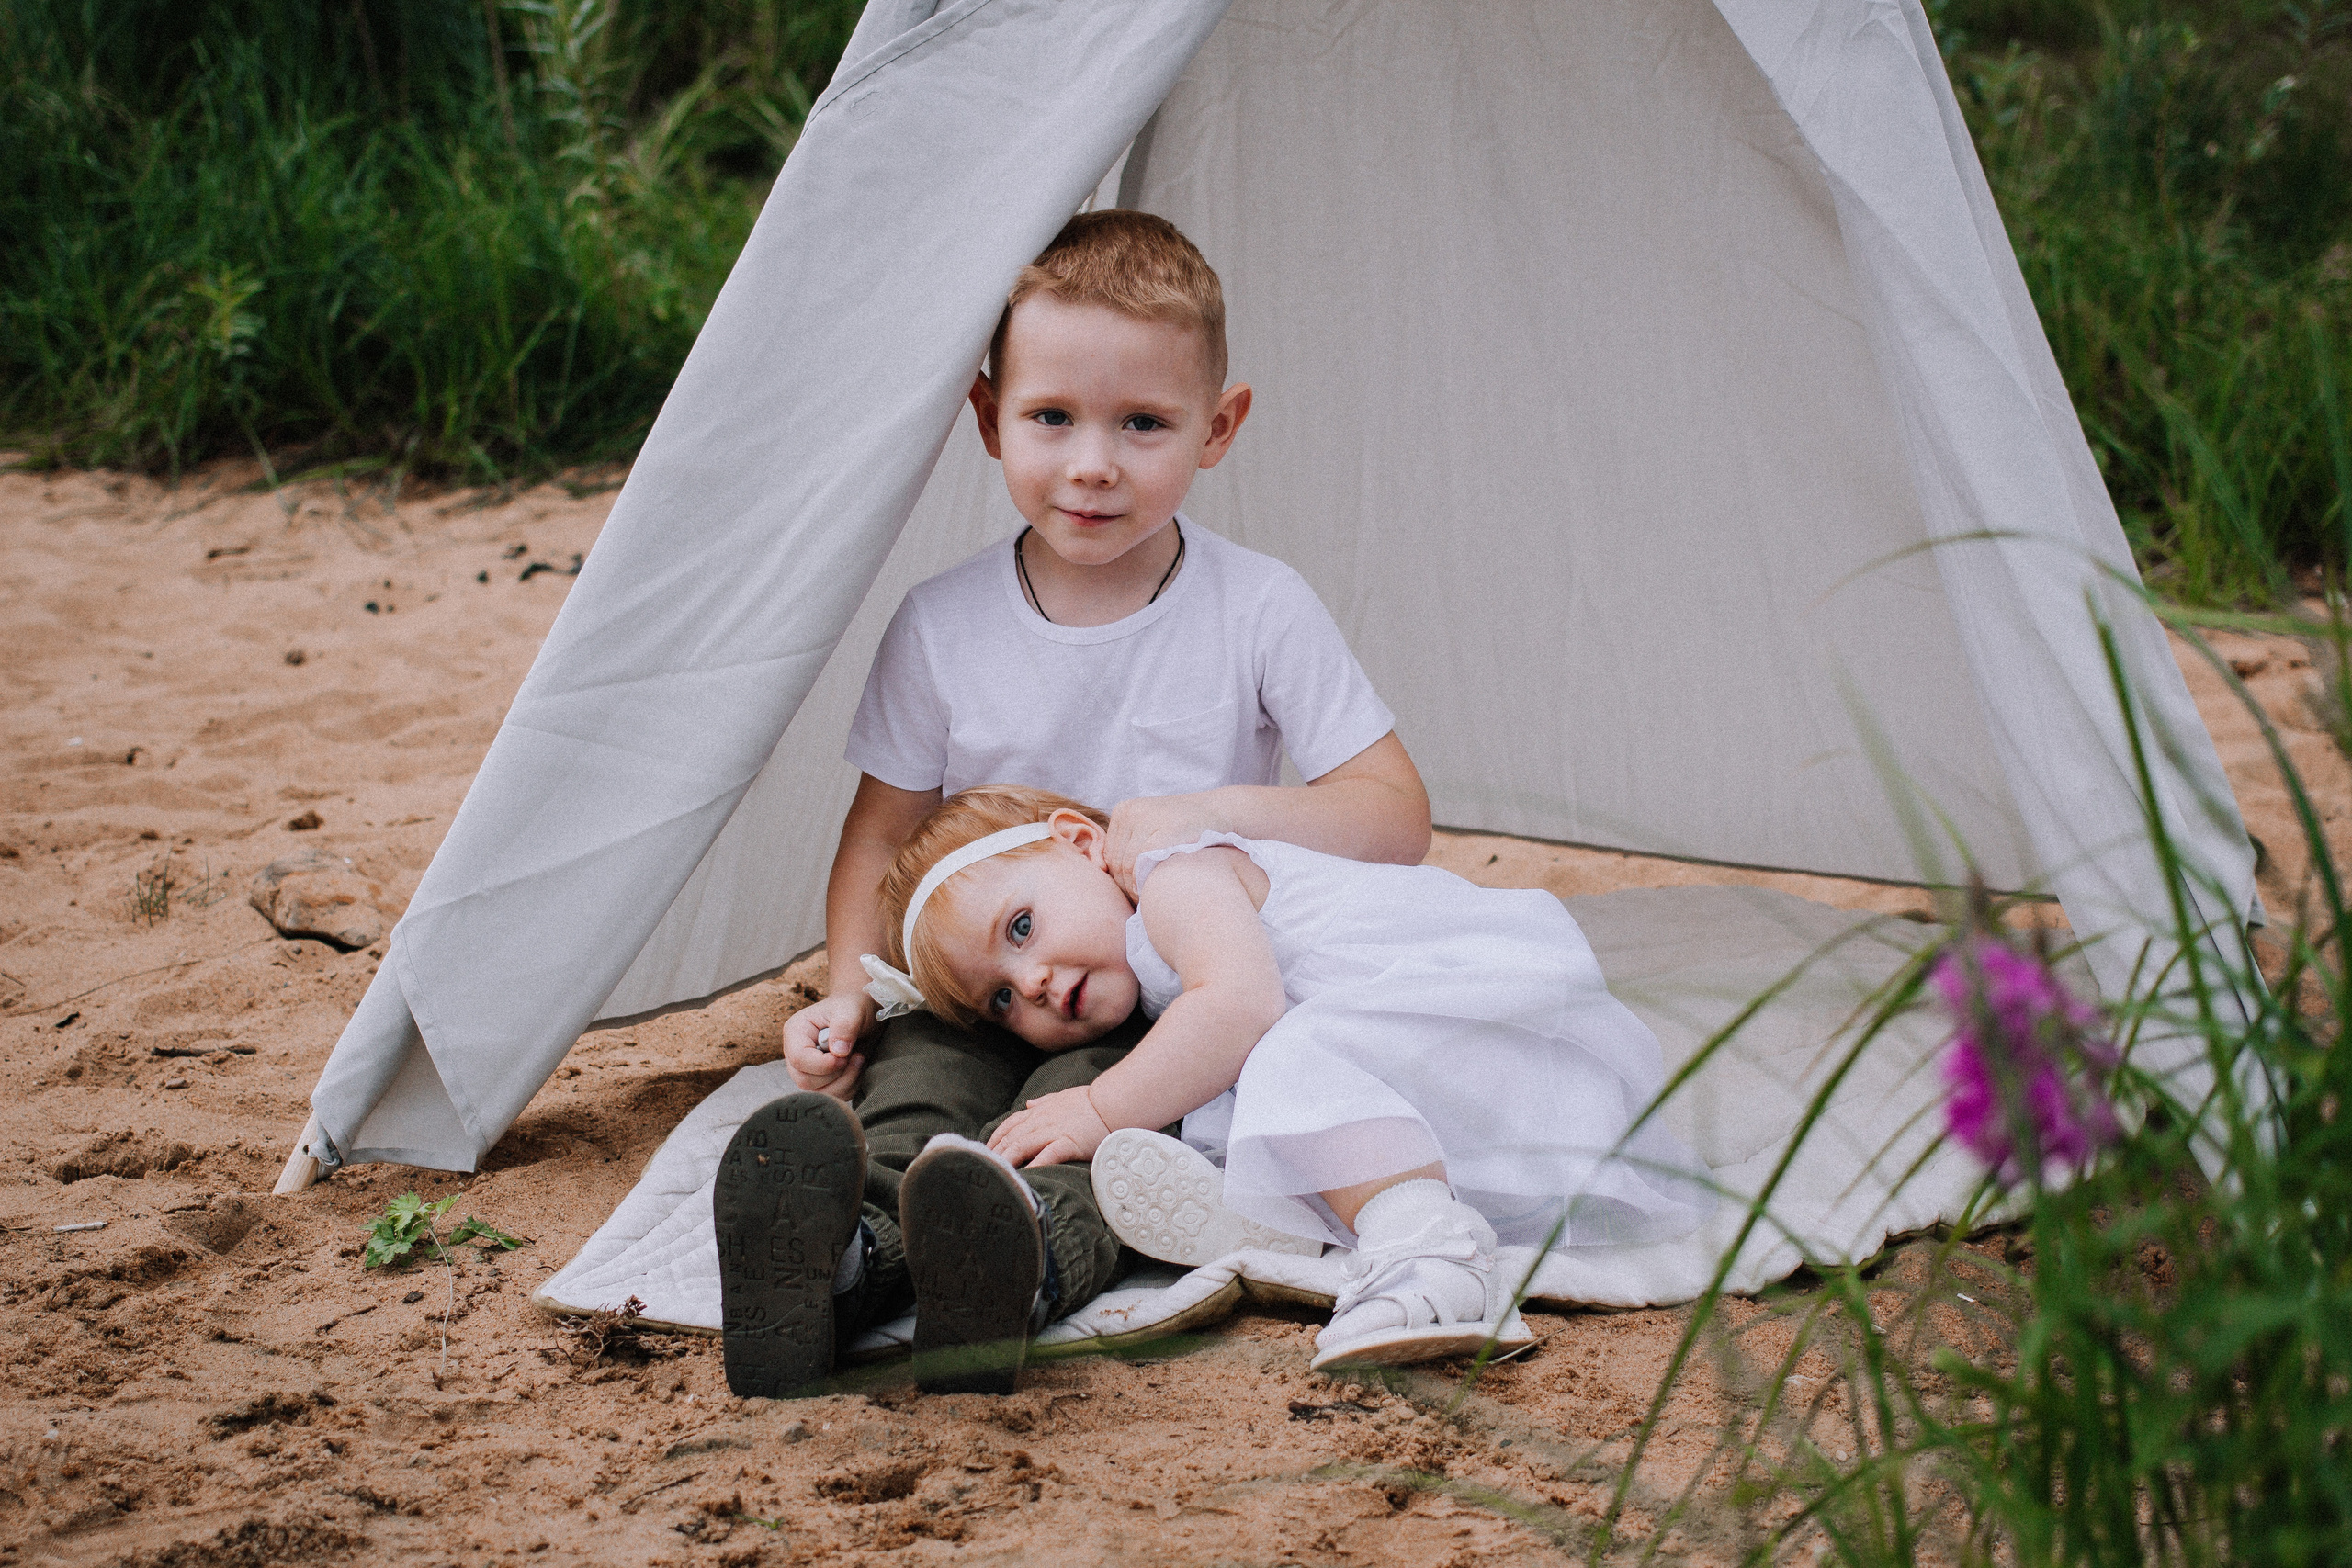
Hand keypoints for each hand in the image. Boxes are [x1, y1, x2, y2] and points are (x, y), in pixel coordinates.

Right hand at [783, 992, 873, 1100]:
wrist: (863, 1014)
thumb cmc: (853, 1007)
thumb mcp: (851, 1010)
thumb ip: (844, 1027)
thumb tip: (838, 1052)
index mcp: (795, 1033)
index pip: (799, 1059)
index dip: (823, 1064)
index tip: (845, 1055)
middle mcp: (796, 1054)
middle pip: (805, 1081)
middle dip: (835, 1073)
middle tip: (854, 1055)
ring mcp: (807, 1070)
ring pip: (819, 1093)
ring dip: (845, 1081)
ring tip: (858, 1059)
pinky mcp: (821, 1081)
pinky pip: (833, 1096)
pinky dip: (850, 1086)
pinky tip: (857, 1067)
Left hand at [988, 1086, 1111, 1167]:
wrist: (1113, 1103)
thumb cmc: (1091, 1102)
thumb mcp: (1063, 1096)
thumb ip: (1044, 1101)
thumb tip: (1029, 1104)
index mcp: (1040, 1112)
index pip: (1009, 1125)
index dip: (995, 1139)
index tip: (986, 1152)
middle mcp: (1041, 1121)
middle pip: (1011, 1138)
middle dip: (995, 1154)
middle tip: (982, 1169)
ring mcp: (1054, 1131)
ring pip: (1021, 1146)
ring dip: (1006, 1160)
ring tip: (995, 1174)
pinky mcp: (1068, 1142)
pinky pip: (1047, 1155)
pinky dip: (1034, 1165)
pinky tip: (1024, 1176)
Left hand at [1103, 791, 1223, 898]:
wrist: (1222, 814)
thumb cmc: (1186, 831)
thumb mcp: (1151, 832)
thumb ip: (1126, 849)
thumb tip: (1098, 869)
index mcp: (1124, 810)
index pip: (1109, 855)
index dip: (1120, 879)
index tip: (1137, 891)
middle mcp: (1131, 812)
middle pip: (1116, 862)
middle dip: (1127, 886)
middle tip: (1144, 899)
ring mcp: (1147, 818)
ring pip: (1127, 866)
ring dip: (1136, 887)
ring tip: (1151, 895)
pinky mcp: (1164, 830)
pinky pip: (1143, 864)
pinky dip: (1147, 880)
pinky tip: (1158, 888)